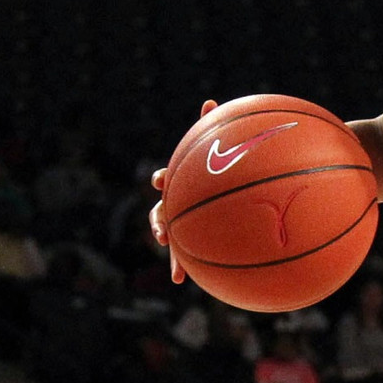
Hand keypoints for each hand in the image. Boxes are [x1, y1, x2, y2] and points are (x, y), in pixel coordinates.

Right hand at [146, 98, 217, 284]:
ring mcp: (180, 222)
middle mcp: (175, 202)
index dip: (162, 179)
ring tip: (175, 269)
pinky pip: (182, 255)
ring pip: (169, 237)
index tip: (160, 181)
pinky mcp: (188, 240)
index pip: (166, 178)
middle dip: (159, 222)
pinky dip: (179, 266)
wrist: (223, 197)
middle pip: (160, 211)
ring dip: (170, 252)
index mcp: (181, 182)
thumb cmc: (216, 170)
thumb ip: (211, 127)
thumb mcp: (217, 150)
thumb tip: (209, 100)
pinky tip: (178, 281)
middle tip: (162, 233)